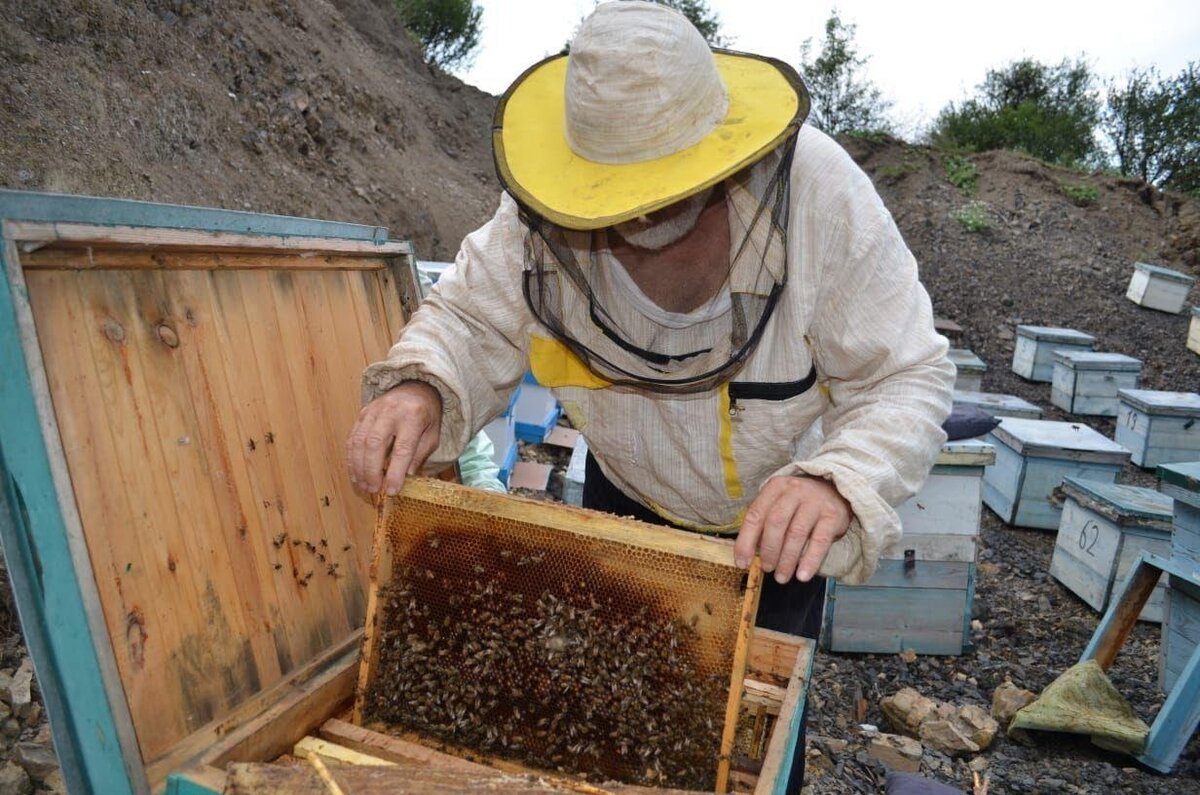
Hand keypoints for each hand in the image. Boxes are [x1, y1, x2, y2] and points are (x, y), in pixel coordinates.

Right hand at [345, 381, 442, 495]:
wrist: (416, 387)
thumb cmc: (426, 415)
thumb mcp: (433, 434)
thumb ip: (420, 454)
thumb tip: (406, 476)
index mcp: (413, 416)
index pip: (402, 449)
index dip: (395, 472)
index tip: (391, 490)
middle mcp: (391, 411)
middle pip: (375, 444)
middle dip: (372, 471)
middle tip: (373, 490)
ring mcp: (374, 410)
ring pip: (359, 441)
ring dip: (358, 466)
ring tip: (363, 485)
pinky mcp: (363, 413)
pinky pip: (353, 437)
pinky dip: (352, 458)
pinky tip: (356, 473)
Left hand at [734, 475, 851, 583]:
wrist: (835, 491)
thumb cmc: (799, 504)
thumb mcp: (779, 505)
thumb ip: (763, 524)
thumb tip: (747, 555)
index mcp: (775, 487)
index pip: (755, 515)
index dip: (746, 541)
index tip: (742, 563)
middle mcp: (794, 491)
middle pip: (775, 523)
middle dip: (768, 550)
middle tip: (767, 568)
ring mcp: (815, 501)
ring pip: (796, 533)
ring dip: (787, 559)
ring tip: (781, 576)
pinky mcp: (833, 514)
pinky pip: (820, 541)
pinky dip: (810, 560)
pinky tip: (803, 575)